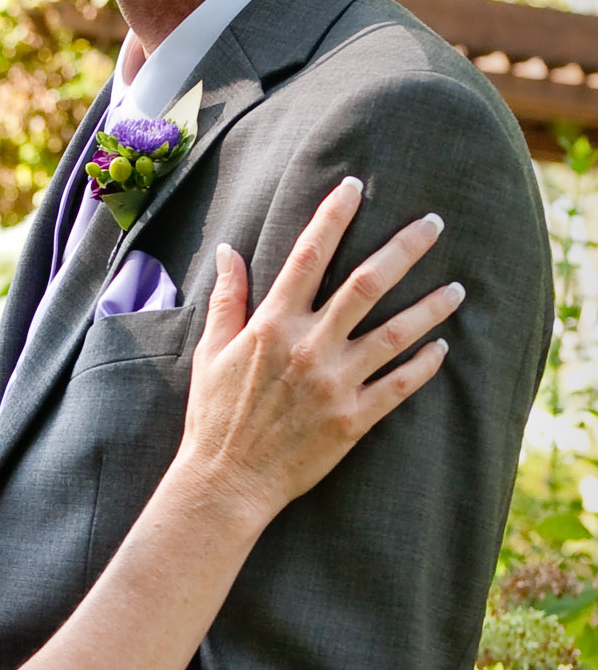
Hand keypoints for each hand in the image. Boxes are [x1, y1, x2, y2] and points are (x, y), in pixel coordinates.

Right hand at [181, 178, 463, 522]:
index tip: (354, 186)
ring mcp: (335, 383)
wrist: (226, 482)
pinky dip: (424, 364)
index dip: (334, 215)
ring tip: (457, 289)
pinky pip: (399, 384)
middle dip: (405, 247)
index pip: (308, 254)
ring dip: (431, 307)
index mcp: (273, 324)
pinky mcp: (353, 419)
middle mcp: (308, 346)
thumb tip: (229, 250)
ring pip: (395, 333)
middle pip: (367, 282)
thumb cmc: (214, 416)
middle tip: (434, 223)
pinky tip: (441, 348)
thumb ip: (227, 298)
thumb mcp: (212, 351)